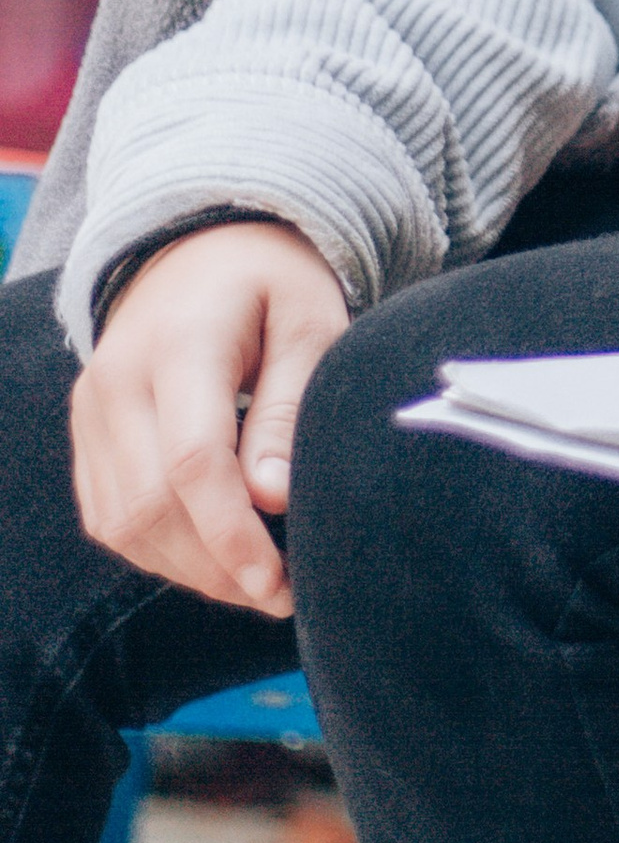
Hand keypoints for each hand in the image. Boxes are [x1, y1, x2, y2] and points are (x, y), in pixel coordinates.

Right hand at [71, 223, 350, 612]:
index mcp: (180, 344)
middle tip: (283, 595)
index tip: (278, 581)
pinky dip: (157, 549)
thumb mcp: (309, 322)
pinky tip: (211, 558)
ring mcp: (91, 407)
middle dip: (216, 567)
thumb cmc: (272, 283)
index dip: (231, 535)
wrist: (198, 247)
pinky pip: (108, 514)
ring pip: (122, 522)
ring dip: (188, 569)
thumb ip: (289, 407)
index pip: (192, 462)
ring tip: (255, 583)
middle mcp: (118, 378)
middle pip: (151, 505)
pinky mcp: (85, 431)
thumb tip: (273, 498)